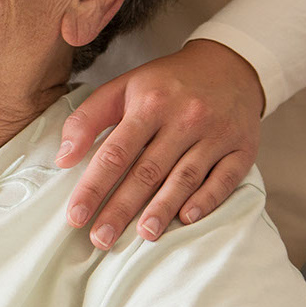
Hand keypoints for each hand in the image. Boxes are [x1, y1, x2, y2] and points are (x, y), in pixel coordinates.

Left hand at [57, 39, 264, 248]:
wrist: (229, 67)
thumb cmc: (166, 84)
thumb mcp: (123, 87)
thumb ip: (88, 119)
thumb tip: (63, 158)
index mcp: (150, 103)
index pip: (115, 152)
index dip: (94, 187)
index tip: (76, 216)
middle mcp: (185, 118)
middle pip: (147, 171)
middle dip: (121, 208)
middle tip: (101, 239)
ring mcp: (216, 134)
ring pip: (185, 177)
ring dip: (162, 209)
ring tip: (142, 236)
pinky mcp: (242, 148)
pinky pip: (224, 179)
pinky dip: (206, 200)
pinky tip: (187, 219)